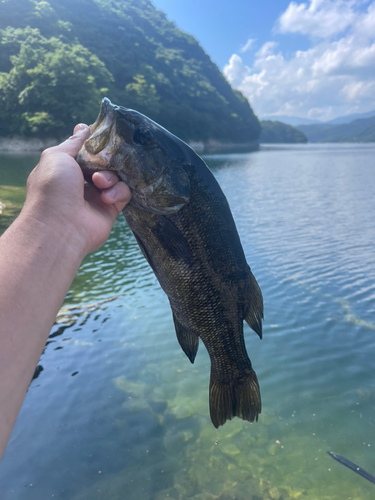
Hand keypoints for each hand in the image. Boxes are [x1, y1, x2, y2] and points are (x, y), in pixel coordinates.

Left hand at [23, 124, 131, 255]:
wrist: (60, 226)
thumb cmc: (53, 188)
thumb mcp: (57, 156)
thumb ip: (74, 142)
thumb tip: (83, 127)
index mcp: (64, 170)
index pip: (84, 152)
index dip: (93, 144)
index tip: (103, 137)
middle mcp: (80, 183)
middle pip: (102, 163)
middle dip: (105, 159)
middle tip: (103, 160)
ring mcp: (95, 197)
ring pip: (115, 176)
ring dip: (109, 177)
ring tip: (99, 183)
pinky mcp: (110, 209)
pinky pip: (123, 193)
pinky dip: (117, 191)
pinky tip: (106, 197)